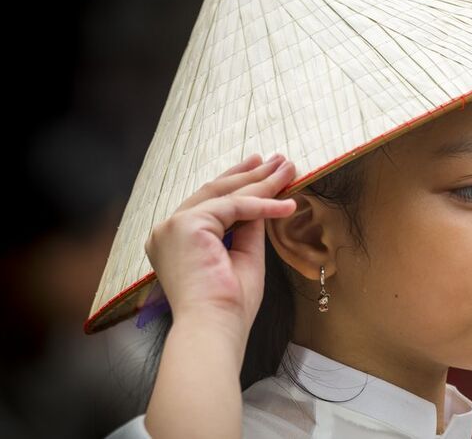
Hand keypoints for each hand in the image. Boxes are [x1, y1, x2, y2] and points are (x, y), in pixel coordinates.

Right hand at [144, 153, 296, 338]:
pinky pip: (234, 206)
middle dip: (250, 175)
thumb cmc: (228, 305)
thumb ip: (248, 228)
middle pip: (214, 192)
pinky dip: (263, 204)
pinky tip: (288, 204)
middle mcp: (166, 230)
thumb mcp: (244, 256)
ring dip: (260, 181)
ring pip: (225, 195)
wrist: (215, 327)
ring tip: (287, 168)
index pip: (208, 203)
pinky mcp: (185, 225)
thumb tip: (264, 201)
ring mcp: (172, 226)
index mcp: (174, 241)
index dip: (237, 185)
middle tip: (277, 160)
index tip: (262, 169)